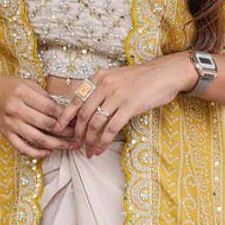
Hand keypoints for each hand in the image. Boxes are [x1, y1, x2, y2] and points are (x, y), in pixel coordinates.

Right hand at [0, 68, 74, 158]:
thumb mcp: (28, 84)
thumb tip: (65, 111)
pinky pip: (23, 148)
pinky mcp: (6, 134)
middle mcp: (15, 109)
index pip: (49, 107)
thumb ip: (45, 97)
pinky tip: (48, 151)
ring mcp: (10, 123)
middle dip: (65, 131)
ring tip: (68, 145)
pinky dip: (37, 152)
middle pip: (46, 124)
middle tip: (77, 133)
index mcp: (22, 93)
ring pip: (37, 138)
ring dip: (56, 144)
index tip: (76, 119)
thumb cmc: (10, 87)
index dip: (65, 115)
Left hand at [53, 53, 195, 156]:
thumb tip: (88, 111)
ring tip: (89, 152)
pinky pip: (111, 128)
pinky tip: (101, 148)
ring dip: (90, 140)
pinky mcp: (130, 106)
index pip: (76, 99)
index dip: (65, 116)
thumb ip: (102, 90)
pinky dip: (104, 141)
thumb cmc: (142, 79)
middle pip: (84, 114)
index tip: (58, 129)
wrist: (166, 73)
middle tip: (75, 147)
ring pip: (96, 123)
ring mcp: (117, 95)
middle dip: (77, 134)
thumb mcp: (117, 78)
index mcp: (99, 77)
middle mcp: (105, 85)